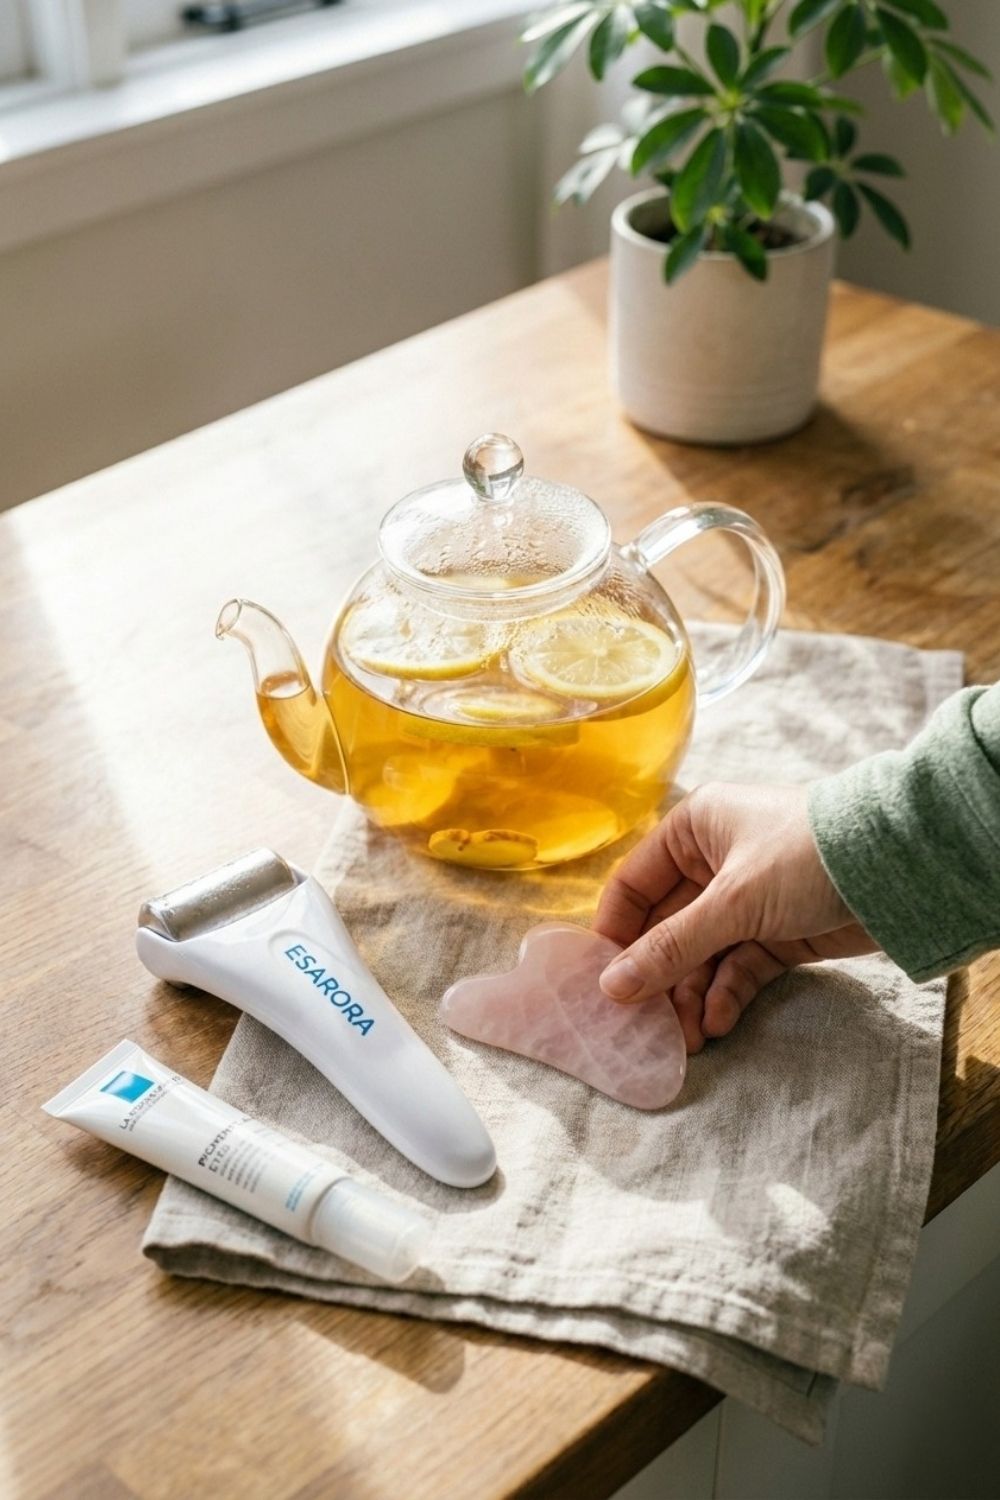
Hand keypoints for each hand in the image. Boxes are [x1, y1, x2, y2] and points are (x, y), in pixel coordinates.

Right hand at [593, 783, 878, 1052]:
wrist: (899, 868)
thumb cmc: (805, 858)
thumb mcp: (731, 902)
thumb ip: (671, 947)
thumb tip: (611, 987)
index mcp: (694, 830)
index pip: (635, 884)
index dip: (617, 933)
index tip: (603, 982)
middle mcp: (715, 862)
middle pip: (667, 928)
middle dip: (658, 978)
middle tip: (646, 1027)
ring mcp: (749, 900)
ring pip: (703, 954)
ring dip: (691, 995)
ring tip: (687, 1039)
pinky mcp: (780, 933)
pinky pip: (738, 967)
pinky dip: (726, 994)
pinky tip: (717, 1023)